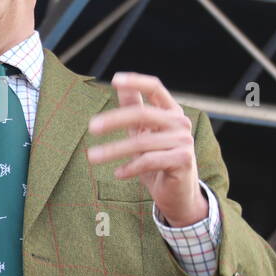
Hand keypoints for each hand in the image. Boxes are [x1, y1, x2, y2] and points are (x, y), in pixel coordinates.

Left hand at [85, 72, 207, 226]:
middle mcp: (180, 122)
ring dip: (113, 150)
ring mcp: (184, 141)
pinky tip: (117, 173)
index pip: (155, 88)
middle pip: (143, 113)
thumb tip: (119, 85)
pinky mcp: (183, 160)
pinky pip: (149, 161)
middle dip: (114, 119)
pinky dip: (130, 167)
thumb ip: (135, 110)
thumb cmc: (158, 162)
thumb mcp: (143, 133)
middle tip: (91, 127)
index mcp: (171, 111)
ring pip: (142, 142)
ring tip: (92, 157)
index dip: (136, 81)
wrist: (178, 195)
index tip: (114, 80)